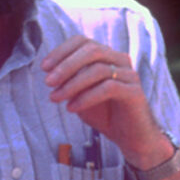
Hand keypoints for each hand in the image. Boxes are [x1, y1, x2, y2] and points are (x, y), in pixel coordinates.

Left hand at [41, 34, 169, 169]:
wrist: (130, 138)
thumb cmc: (105, 114)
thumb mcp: (81, 95)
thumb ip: (70, 83)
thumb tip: (51, 75)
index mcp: (107, 56)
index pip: (83, 41)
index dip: (62, 51)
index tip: (44, 67)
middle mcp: (120, 60)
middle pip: (91, 50)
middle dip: (66, 65)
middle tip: (48, 82)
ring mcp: (129, 75)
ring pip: (98, 69)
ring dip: (72, 84)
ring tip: (55, 98)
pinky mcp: (135, 91)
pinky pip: (108, 88)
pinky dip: (86, 97)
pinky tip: (72, 108)